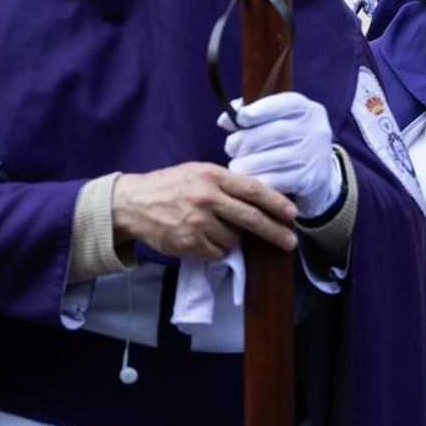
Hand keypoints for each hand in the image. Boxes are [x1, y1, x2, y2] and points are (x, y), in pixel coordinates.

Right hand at [112, 162, 297, 260]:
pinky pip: (217, 253)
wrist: (133, 203)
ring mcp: (197, 223)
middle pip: (250, 217)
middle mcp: (206, 198)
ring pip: (233, 239)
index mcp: (211, 176)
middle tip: (289, 241)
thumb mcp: (197, 173)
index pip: (251, 189)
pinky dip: (215, 249)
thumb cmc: (169, 186)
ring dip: (231, 239)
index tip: (292, 214)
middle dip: (274, 232)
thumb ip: (225, 183)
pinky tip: (202, 238)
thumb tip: (259, 200)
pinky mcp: (189, 243)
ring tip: (213, 228)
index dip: (275, 202)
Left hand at [219, 92, 340, 217]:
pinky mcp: (312, 179)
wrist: (317, 178)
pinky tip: (249, 180)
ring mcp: (317, 155)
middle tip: (230, 147)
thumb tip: (225, 119)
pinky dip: (260, 180)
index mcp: (307, 109)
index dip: (260, 109)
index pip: (284, 103)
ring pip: (277, 158)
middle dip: (248, 139)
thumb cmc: (287, 145)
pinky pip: (280, 180)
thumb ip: (249, 118)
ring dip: (250, 163)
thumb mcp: (274, 124)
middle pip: (277, 131)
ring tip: (236, 165)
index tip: (240, 118)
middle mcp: (317, 129)